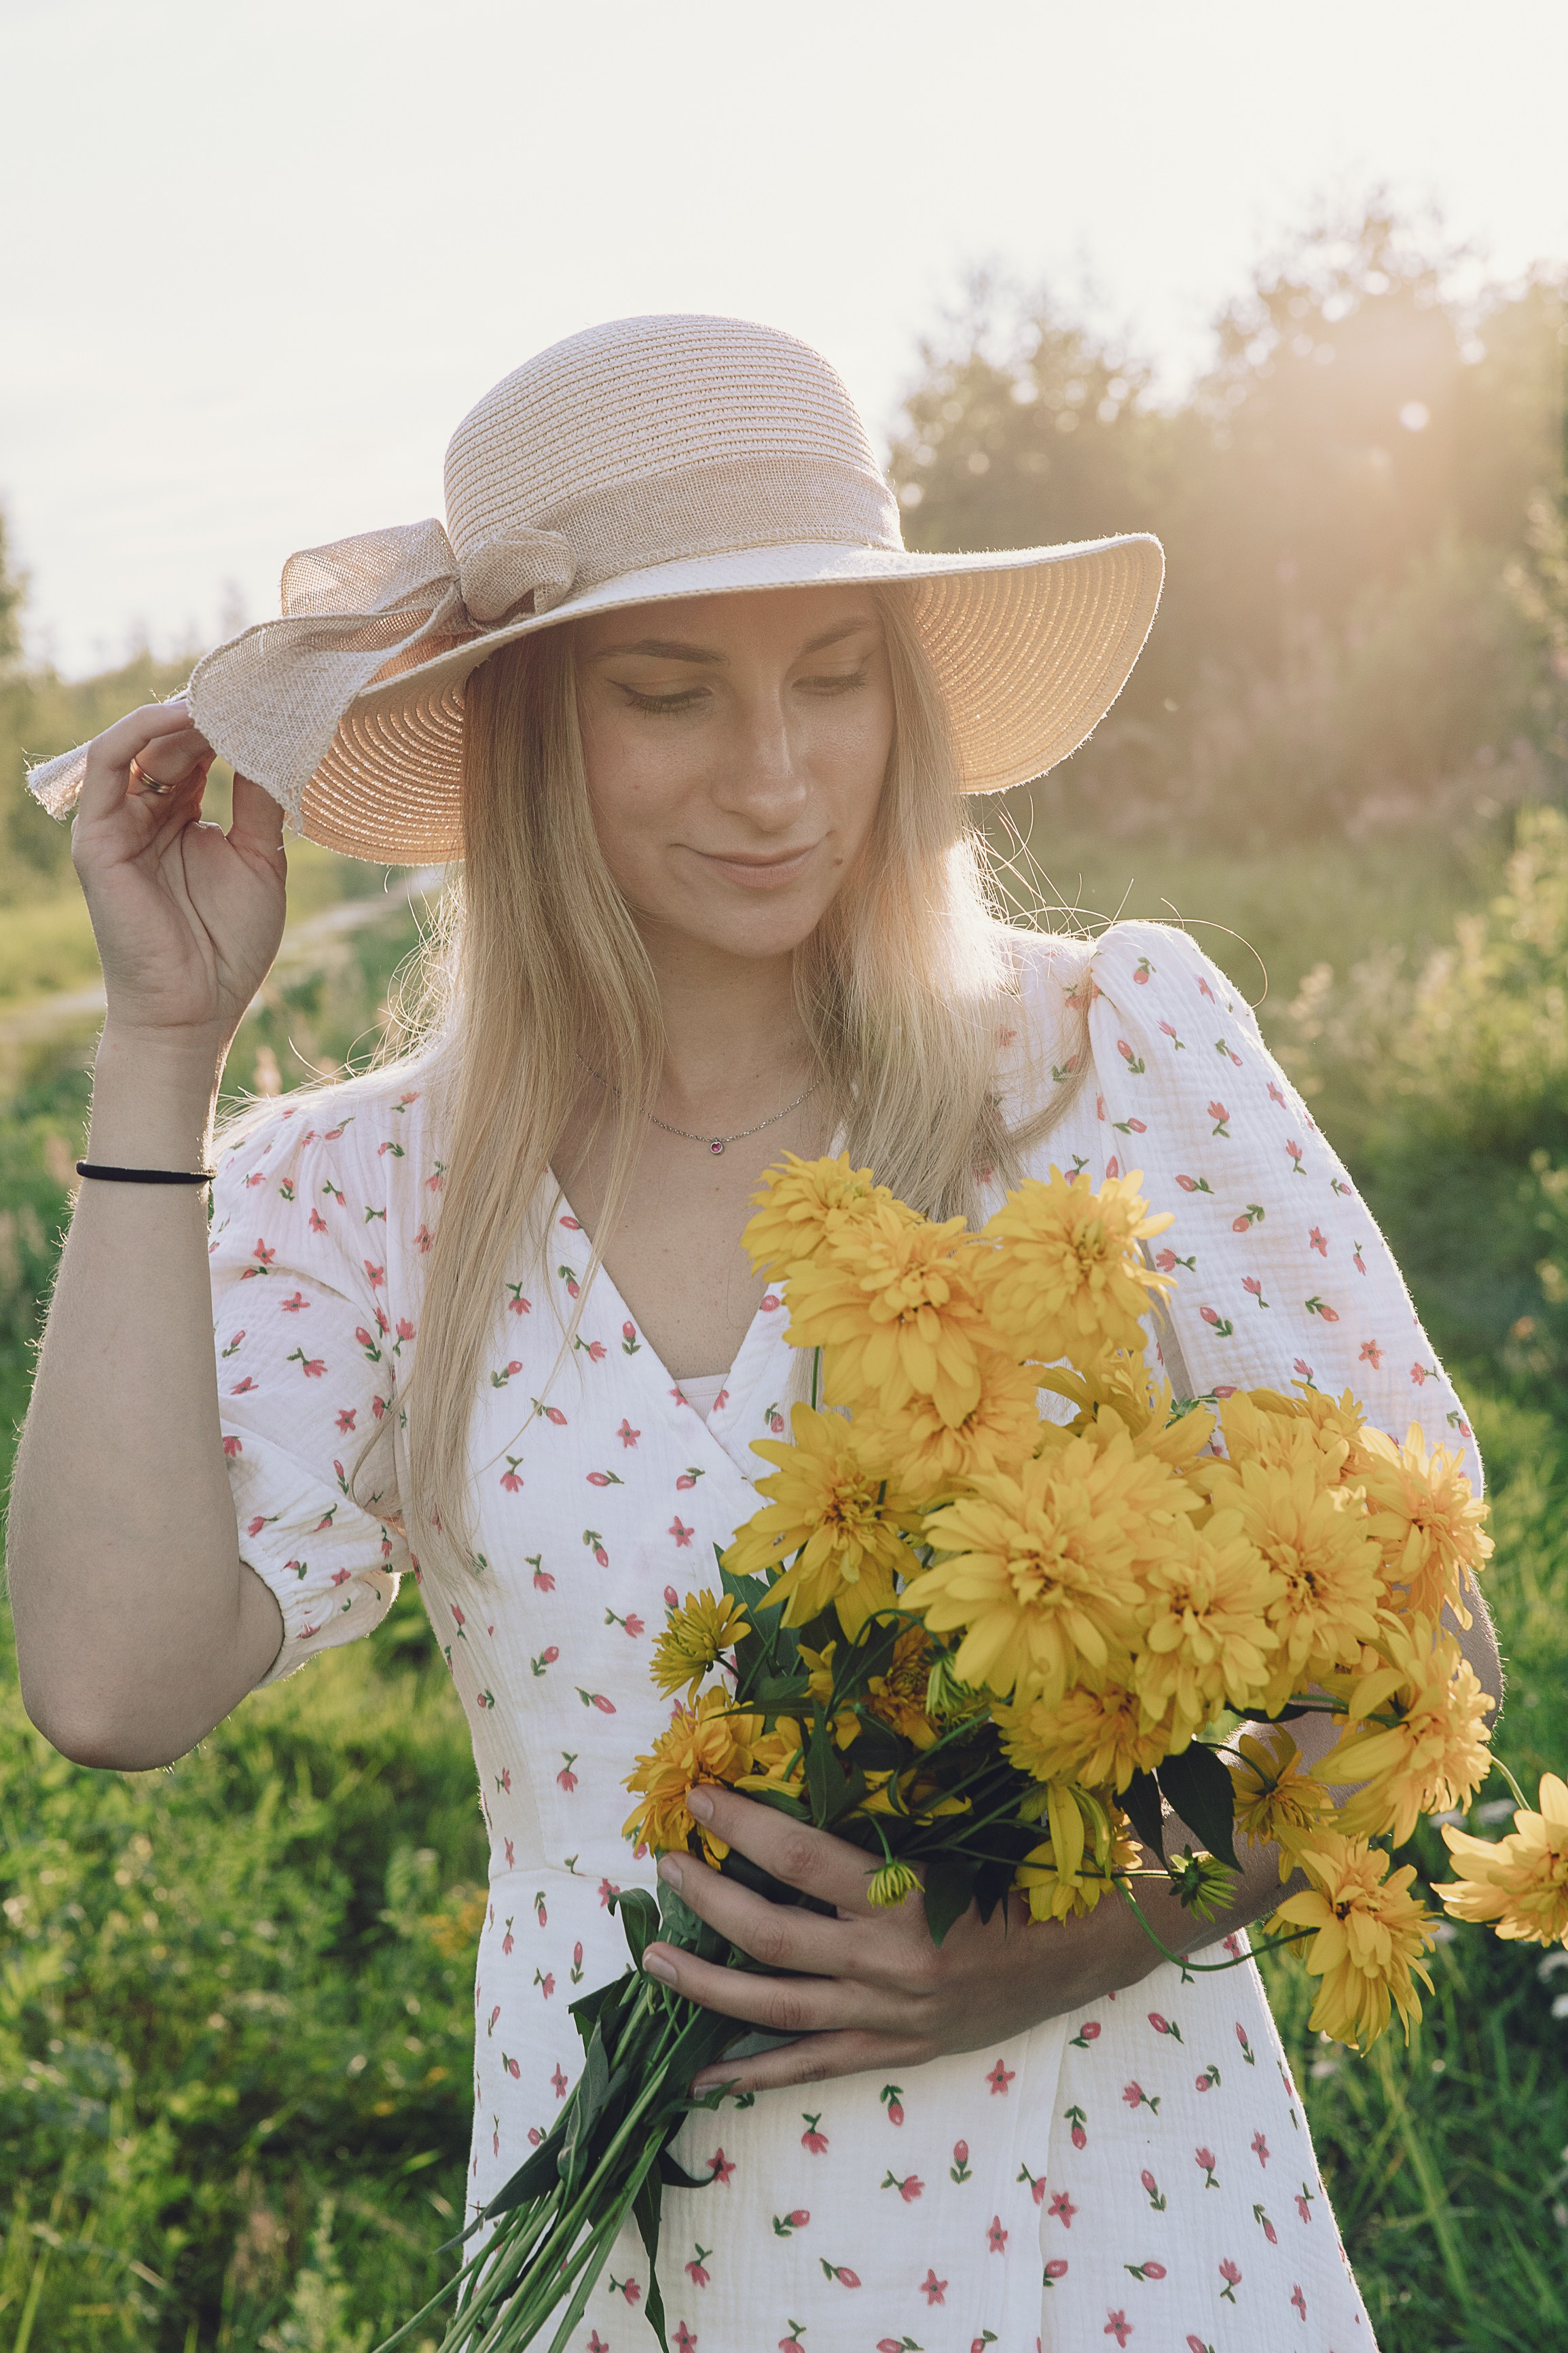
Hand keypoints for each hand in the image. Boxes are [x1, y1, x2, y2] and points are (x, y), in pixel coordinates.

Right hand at [70, 700, 286, 1050]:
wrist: (195, 1010)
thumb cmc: (229, 947)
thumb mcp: (260, 861)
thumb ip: (260, 802)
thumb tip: (277, 744)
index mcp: (182, 818)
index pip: (198, 751)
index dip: (229, 724)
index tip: (270, 699)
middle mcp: (146, 813)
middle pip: (171, 741)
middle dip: (210, 712)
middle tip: (253, 688)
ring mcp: (117, 822)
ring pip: (139, 743)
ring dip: (180, 715)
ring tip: (225, 699)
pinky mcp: (96, 836)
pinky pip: (109, 763)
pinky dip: (141, 730)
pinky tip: (185, 717)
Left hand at [639, 1784, 1165, 2096]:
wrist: (1087, 1946)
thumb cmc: (1020, 1870)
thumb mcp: (953, 1832)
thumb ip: (882, 1820)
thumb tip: (803, 1776)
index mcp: (904, 1894)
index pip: (797, 1854)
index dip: (739, 1824)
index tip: (696, 1797)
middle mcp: (888, 1961)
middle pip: (769, 1933)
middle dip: (707, 1897)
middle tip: (663, 1866)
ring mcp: (889, 2015)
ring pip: (776, 2007)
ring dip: (706, 1983)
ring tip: (654, 1962)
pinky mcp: (897, 2050)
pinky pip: (814, 2066)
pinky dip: (755, 2071)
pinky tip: (702, 2073)